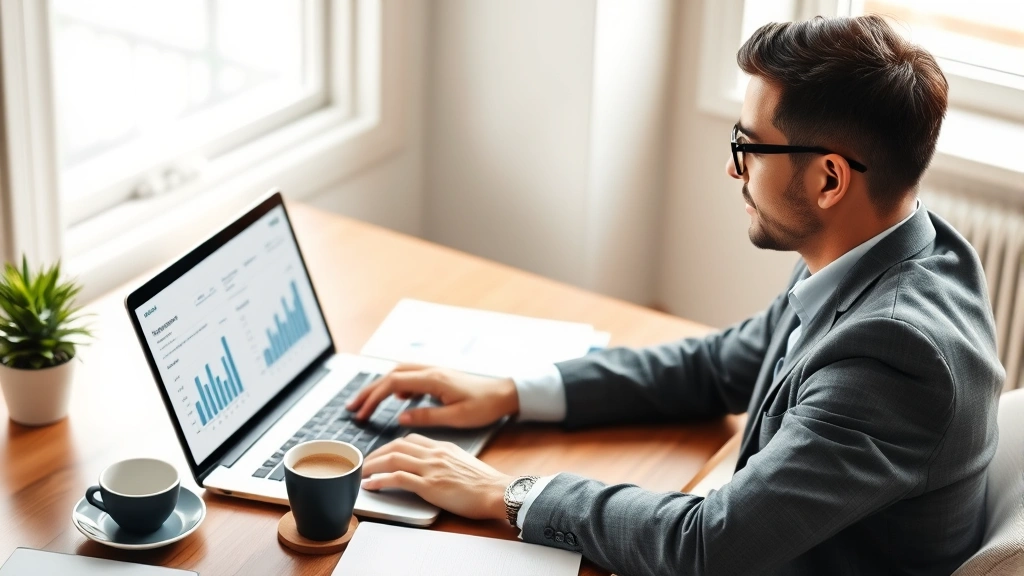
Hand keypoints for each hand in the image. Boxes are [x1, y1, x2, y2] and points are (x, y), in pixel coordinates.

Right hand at [346, 364, 518, 427]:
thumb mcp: (456, 417)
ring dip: (380, 386)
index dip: (374, 397)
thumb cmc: (483, 406)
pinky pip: (409, 375)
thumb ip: (426, 416)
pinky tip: (395, 398)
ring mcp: (433, 371)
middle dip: (369, 391)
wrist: (504, 394)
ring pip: (398, 373)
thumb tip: (401, 416)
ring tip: (366, 402)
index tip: (362, 413)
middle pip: (390, 375)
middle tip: (353, 407)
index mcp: (433, 379)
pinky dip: (396, 384)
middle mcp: (430, 370)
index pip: (393, 383)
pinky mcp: (437, 376)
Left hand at [361, 434, 513, 520]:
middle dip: (376, 453)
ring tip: (362, 473)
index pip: (410, 439)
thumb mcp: (463, 462)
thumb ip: (446, 460)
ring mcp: (431, 468)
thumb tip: (434, 467)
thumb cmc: (485, 483)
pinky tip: (370, 485)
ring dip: (373, 465)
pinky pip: (398, 478)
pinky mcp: (430, 486)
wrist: (498, 491)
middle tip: (365, 463)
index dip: (390, 446)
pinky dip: (380, 479)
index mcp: (443, 447)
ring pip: (393, 458)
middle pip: (397, 446)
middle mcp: (434, 453)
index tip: (381, 454)